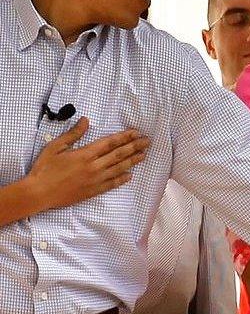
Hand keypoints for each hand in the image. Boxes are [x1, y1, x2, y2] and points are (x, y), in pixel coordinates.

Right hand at [25, 117, 149, 210]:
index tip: (136, 132)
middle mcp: (94, 166)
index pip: (110, 143)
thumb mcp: (55, 147)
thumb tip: (86, 120)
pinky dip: (122, 179)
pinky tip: (130, 175)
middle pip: (119, 154)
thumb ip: (73, 134)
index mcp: (85, 154)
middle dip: (135, 146)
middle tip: (147, 142)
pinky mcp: (92, 191)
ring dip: (133, 161)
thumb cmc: (44, 169)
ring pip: (119, 168)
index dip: (125, 137)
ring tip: (144, 155)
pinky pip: (111, 184)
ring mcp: (95, 180)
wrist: (38, 193)